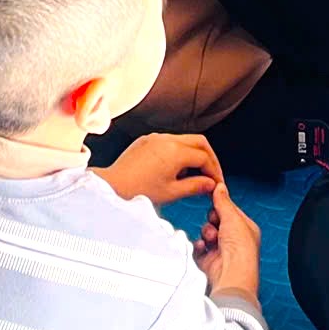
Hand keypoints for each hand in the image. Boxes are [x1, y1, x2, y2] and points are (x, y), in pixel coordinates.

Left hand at [94, 132, 220, 207]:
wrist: (111, 187)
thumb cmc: (139, 191)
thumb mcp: (172, 193)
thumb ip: (195, 186)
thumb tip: (211, 184)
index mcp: (176, 151)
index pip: (204, 157)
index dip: (214, 171)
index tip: (217, 184)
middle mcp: (167, 139)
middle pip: (200, 142)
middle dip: (209, 158)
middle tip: (212, 175)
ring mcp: (156, 137)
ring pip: (185, 140)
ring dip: (194, 155)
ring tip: (194, 176)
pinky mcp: (146, 140)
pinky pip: (170, 141)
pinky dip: (179, 152)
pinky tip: (176, 170)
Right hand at [194, 186, 260, 298]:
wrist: (231, 274)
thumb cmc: (240, 249)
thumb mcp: (232, 217)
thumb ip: (223, 201)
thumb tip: (220, 187)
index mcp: (246, 229)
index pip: (230, 211)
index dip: (221, 205)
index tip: (214, 198)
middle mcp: (235, 240)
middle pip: (216, 220)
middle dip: (213, 220)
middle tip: (216, 224)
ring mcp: (221, 251)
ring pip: (207, 232)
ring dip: (207, 233)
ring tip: (212, 239)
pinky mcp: (209, 261)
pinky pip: (199, 247)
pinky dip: (199, 246)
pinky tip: (204, 247)